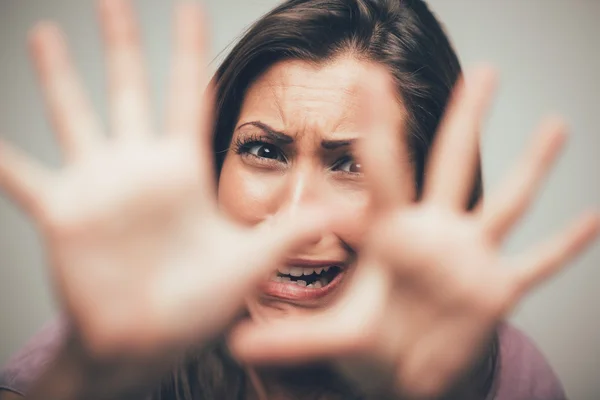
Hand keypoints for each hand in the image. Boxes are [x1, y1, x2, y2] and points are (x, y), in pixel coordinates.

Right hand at [0, 0, 332, 359]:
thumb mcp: (249, 262)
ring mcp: (99, 188)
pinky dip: (0, 160)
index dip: (188, 47)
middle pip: (128, 89)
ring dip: (58, 77)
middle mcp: (139, 168)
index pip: (187, 93)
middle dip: (122, 42)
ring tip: (46, 34)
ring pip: (75, 117)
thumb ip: (290, 232)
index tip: (189, 3)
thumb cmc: (199, 306)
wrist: (151, 343)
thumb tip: (347, 212)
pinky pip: (22, 180)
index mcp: (182, 169)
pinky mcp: (65, 216)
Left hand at [228, 67, 599, 397]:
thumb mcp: (336, 338)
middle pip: (449, 166)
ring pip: (505, 202)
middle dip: (462, 120)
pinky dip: (569, 245)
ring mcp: (469, 259)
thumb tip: (235, 346)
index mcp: (390, 238)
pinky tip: (598, 217)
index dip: (377, 132)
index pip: (383, 177)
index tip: (368, 84)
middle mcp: (432, 235)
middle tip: (479, 71)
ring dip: (532, 165)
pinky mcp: (498, 290)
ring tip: (555, 122)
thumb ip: (292, 342)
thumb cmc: (372, 344)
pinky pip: (540, 262)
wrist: (405, 372)